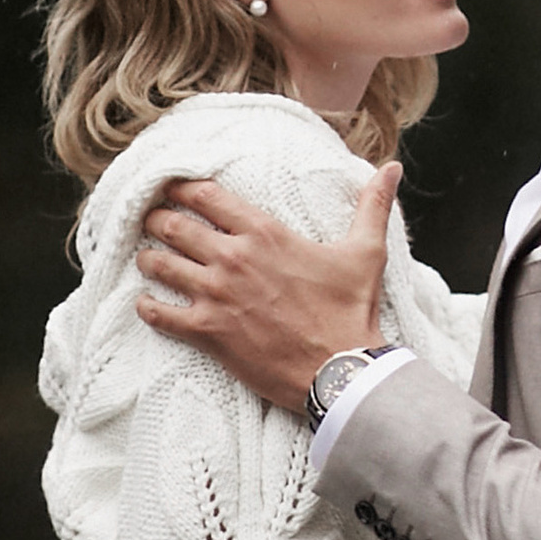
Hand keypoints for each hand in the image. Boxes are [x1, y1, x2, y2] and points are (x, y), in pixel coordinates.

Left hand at [135, 167, 397, 413]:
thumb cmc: (351, 311)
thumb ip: (373, 205)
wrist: (340, 370)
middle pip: (172, 225)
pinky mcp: (208, 332)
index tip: (171, 189)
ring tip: (148, 261)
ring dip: (149, 260)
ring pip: (158, 265)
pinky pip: (159, 314)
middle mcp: (233, 258)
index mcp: (263, 233)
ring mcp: (216, 295)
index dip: (181, 188)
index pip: (205, 195)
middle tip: (152, 222)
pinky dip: (148, 307)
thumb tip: (393, 168)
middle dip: (156, 220)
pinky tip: (147, 305)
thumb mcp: (366, 252)